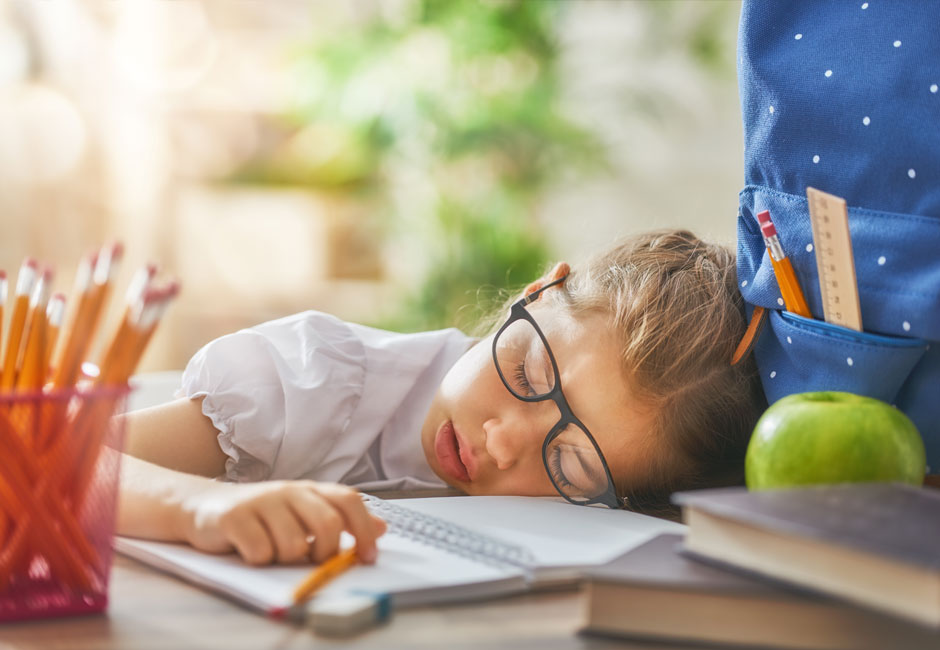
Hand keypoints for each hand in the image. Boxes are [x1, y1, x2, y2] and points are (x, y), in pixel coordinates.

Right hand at [178, 480, 386, 565]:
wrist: (202, 506)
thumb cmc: (260, 515)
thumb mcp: (302, 513)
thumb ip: (340, 519)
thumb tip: (382, 527)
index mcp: (309, 490)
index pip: (348, 501)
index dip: (364, 530)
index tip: (368, 557)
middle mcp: (288, 490)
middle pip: (328, 524)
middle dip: (325, 552)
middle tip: (312, 560)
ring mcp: (261, 501)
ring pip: (294, 545)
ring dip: (285, 558)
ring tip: (272, 550)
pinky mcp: (234, 517)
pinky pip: (260, 553)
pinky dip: (258, 560)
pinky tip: (250, 550)